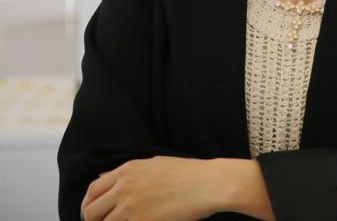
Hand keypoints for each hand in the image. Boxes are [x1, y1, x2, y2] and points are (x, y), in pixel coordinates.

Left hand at [80, 155, 222, 220]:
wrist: (206, 183)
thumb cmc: (185, 173)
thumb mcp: (153, 164)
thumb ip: (128, 173)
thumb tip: (105, 178)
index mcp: (127, 170)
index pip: (93, 190)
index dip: (88, 205)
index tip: (92, 215)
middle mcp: (124, 187)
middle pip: (91, 211)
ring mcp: (130, 207)